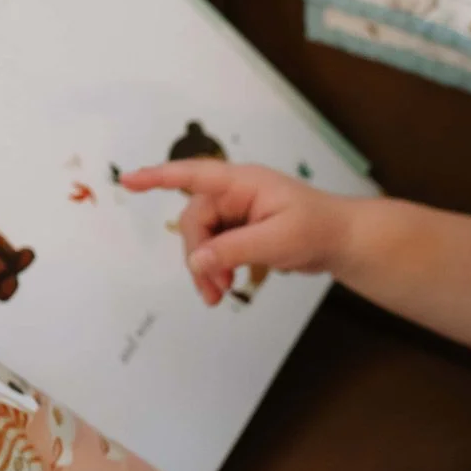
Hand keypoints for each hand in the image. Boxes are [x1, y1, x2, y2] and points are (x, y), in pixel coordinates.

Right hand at [121, 159, 352, 304]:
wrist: (342, 242)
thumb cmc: (319, 229)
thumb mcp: (278, 241)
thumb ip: (234, 249)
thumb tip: (197, 261)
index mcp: (243, 183)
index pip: (193, 175)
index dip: (158, 177)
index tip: (128, 181)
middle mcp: (235, 194)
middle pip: (195, 221)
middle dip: (199, 256)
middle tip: (216, 287)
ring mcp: (237, 214)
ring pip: (202, 240)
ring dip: (205, 268)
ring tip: (218, 295)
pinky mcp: (241, 232)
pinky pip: (215, 250)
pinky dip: (215, 270)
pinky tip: (222, 290)